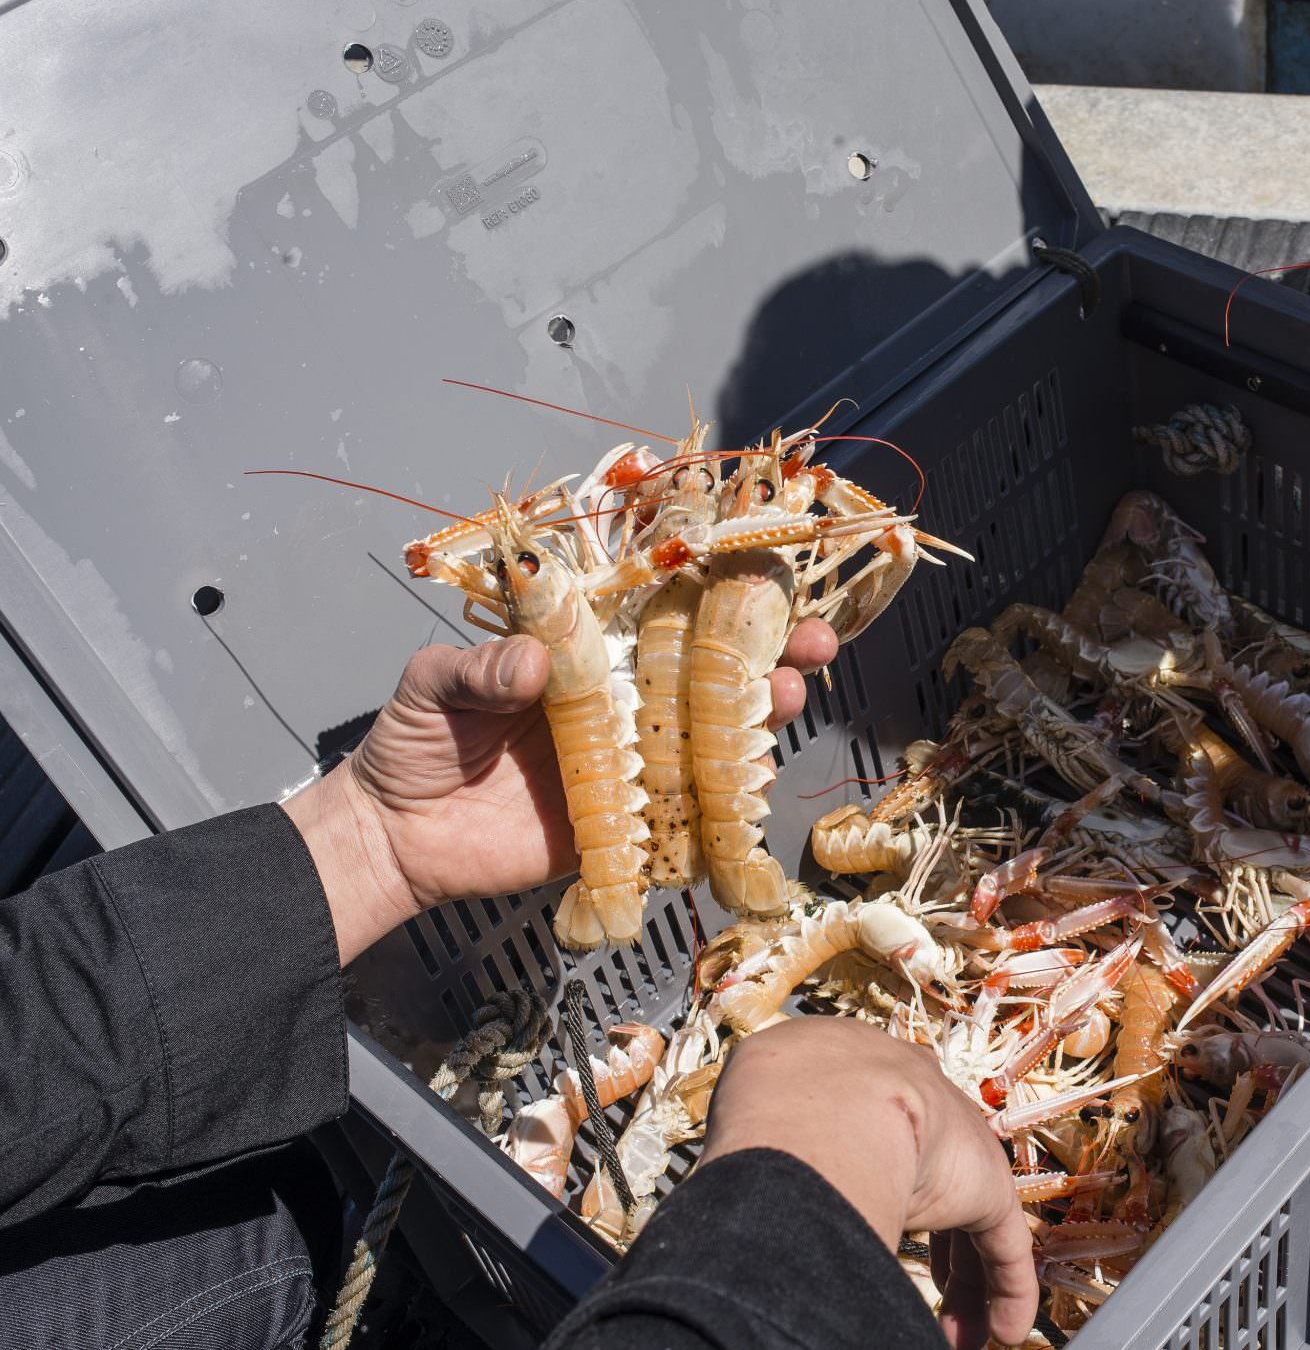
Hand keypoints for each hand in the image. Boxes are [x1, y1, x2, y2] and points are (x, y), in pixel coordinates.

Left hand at [284, 619, 836, 964]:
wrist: (394, 838)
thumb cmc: (413, 742)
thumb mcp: (432, 684)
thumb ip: (477, 667)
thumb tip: (532, 662)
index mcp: (586, 655)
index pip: (662, 615)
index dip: (718, 595)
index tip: (766, 575)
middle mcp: (621, 704)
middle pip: (709, 673)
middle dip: (769, 653)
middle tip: (810, 642)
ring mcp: (630, 767)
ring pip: (712, 740)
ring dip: (759, 719)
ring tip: (785, 700)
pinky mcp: (626, 828)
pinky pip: (686, 818)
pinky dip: (725, 808)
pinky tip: (755, 788)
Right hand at [698, 1017, 1037, 1349]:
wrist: (818, 1096)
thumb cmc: (773, 1104)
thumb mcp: (768, 1108)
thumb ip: (777, 1141)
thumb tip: (742, 1194)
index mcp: (867, 1083)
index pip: (890, 1139)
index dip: (884, 1185)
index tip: (875, 1215)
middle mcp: (919, 1108)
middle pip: (936, 1186)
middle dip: (934, 1249)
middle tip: (921, 1292)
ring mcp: (955, 1145)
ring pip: (972, 1226)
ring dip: (964, 1289)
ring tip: (957, 1336)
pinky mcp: (986, 1185)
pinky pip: (1004, 1247)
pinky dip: (1005, 1293)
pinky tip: (1003, 1332)